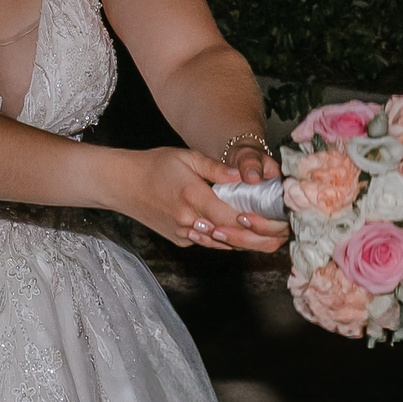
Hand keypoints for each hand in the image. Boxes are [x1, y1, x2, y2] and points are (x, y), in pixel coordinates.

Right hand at [114, 147, 287, 252]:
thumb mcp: (186, 158)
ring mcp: (183, 234)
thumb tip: (244, 175)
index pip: (233, 216)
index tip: (276, 221)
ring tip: (270, 239)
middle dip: (259, 240)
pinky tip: (242, 235)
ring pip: (222, 243)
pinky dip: (226, 239)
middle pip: (232, 237)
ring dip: (246, 243)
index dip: (256, 222)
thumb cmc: (153, 165)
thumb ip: (216, 169)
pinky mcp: (179, 240)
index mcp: (193, 197)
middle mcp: (189, 221)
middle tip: (281, 237)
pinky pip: (208, 242)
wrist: (121, 184)